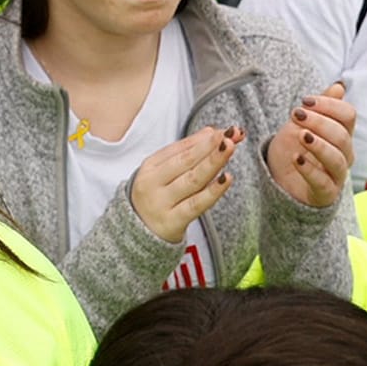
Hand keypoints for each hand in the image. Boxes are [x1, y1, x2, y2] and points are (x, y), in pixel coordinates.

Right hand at [130, 126, 243, 244]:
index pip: (179, 149)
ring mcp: (162, 203)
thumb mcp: (163, 173)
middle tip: (229, 134)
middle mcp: (153, 183)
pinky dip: (212, 191)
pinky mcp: (173, 222)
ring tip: (229, 148)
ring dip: (213, 162)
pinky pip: (196, 205)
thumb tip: (212, 132)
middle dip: (209, 146)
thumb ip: (187, 152)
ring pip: (192, 180)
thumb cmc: (156, 198)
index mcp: (150, 167)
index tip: (224, 131)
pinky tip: (226, 179)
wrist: (137, 235)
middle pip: (186, 161)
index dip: (203, 139)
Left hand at [266, 84, 353, 207]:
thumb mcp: (301, 123)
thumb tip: (339, 86)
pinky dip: (310, 170)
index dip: (329, 105)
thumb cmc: (294, 149)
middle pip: (342, 135)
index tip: (305, 101)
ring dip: (319, 145)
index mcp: (341, 134)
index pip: (348, 115)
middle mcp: (344, 154)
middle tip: (297, 115)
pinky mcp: (325, 193)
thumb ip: (321, 107)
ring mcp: (336, 175)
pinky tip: (297, 159)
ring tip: (301, 136)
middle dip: (319, 122)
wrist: (279, 179)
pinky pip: (323, 182)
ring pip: (337, 159)